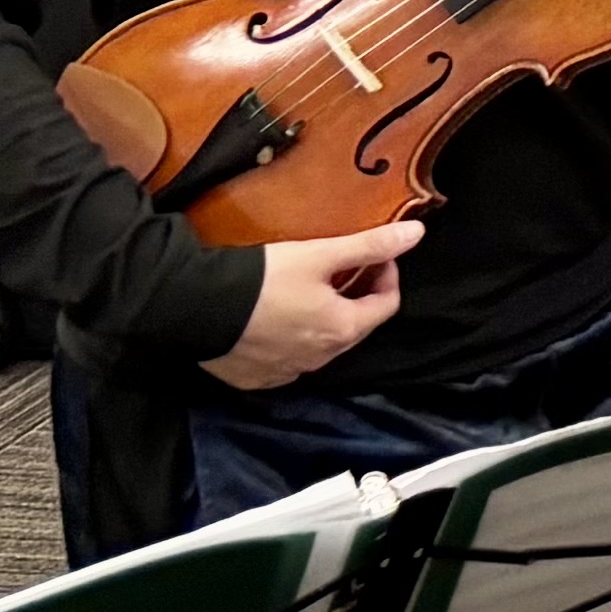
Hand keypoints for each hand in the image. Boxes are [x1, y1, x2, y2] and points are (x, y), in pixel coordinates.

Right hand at [207, 218, 420, 387]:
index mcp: (343, 330)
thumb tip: (417, 233)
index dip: (386, 275)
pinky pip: (288, 358)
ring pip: (321, 344)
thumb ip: (370, 245)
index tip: (373, 255)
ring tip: (310, 289)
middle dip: (357, 296)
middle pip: (355, 326)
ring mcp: (287, 373)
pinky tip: (278, 316)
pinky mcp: (257, 378)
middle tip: (343, 268)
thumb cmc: (263, 279)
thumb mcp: (320, 254)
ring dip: (325, 318)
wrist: (193, 308)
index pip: (386, 305)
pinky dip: (293, 338)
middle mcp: (320, 360)